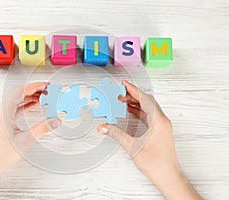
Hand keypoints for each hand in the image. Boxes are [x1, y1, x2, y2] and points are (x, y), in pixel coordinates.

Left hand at [0, 82, 61, 172]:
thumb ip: (42, 128)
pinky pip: (15, 107)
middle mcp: (0, 110)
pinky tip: (33, 105)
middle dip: (34, 90)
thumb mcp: (25, 140)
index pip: (20, 91)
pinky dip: (25, 104)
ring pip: (16, 99)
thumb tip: (55, 121)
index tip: (45, 85)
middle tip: (47, 90)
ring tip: (43, 97)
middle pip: (18, 93)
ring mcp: (0, 115)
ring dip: (30, 97)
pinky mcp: (2, 120)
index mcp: (4, 111)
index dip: (34, 86)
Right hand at [97, 80, 201, 199]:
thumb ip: (117, 135)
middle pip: (147, 101)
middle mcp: (162, 121)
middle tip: (120, 92)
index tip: (124, 84)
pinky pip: (148, 115)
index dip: (133, 90)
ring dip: (135, 102)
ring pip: (148, 107)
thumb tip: (104, 126)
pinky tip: (129, 111)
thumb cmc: (157, 164)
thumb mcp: (133, 147)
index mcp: (159, 121)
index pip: (145, 99)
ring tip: (122, 100)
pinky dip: (138, 110)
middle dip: (133, 95)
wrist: (168, 176)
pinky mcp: (159, 130)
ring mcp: (161, 125)